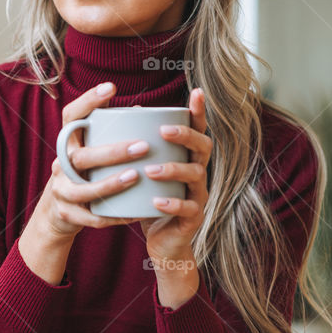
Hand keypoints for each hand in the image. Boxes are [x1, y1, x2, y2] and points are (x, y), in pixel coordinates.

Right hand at [33, 81, 154, 242]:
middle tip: (143, 146)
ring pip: (84, 189)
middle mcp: (60, 166)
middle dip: (113, 151)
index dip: (88, 101)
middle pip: (81, 156)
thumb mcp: (88, 153)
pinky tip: (134, 213)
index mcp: (67, 145)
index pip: (70, 117)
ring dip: (110, 183)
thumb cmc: (83, 175)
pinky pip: (92, 217)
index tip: (111, 88)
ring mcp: (61, 191)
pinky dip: (113, 216)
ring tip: (136, 177)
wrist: (56, 214)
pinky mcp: (68, 215)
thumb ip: (108, 135)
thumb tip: (143, 111)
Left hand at [139, 88, 211, 264]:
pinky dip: (172, 203)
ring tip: (152, 170)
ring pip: (196, 176)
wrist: (161, 240)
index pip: (197, 129)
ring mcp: (198, 194)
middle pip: (204, 147)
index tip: (196, 91)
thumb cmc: (150, 198)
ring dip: (174, 170)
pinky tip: (157, 201)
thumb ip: (140, 145)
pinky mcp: (193, 218)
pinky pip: (187, 208)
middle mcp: (198, 171)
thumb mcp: (144, 170)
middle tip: (164, 132)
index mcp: (187, 157)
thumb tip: (128, 111)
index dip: (199, 112)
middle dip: (186, 137)